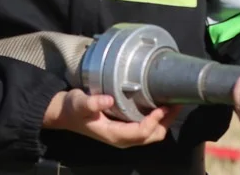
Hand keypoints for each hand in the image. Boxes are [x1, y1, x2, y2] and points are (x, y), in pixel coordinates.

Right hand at [43, 89, 178, 147]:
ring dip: (164, 121)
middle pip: (152, 136)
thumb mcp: (79, 103)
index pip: (141, 132)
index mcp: (114, 135)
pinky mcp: (124, 129)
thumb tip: (107, 100)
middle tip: (175, 103)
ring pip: (152, 134)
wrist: (64, 113)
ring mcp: (124, 135)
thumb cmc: (72, 108)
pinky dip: (156, 120)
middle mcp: (122, 139)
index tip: (163, 106)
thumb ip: (92, 103)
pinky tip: (159, 105)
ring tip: (172, 103)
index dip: (154, 121)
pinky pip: (146, 128)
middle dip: (166, 122)